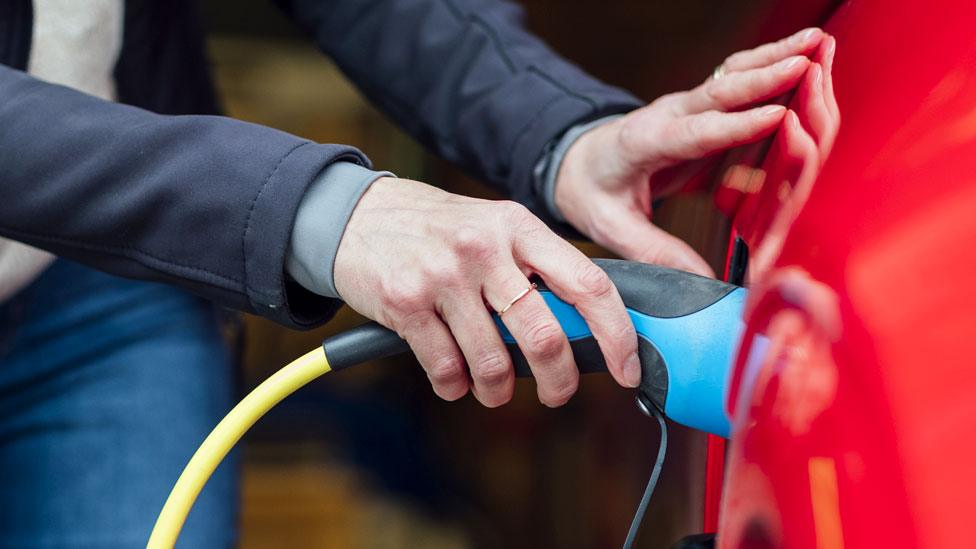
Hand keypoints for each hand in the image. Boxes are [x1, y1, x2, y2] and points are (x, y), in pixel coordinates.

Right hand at [333, 177, 639, 406]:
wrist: (357, 216)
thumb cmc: (438, 231)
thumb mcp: (494, 228)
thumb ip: (536, 267)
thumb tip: (588, 327)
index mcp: (519, 227)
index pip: (588, 284)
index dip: (616, 335)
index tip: (627, 368)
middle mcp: (485, 247)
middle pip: (544, 337)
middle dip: (558, 381)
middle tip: (557, 392)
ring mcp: (444, 275)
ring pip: (493, 364)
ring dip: (499, 391)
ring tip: (493, 387)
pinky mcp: (406, 303)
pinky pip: (447, 370)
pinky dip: (456, 386)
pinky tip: (453, 375)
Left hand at [555, 27, 824, 276]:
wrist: (579, 161)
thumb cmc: (592, 192)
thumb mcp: (610, 226)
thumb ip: (654, 251)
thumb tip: (703, 280)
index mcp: (643, 142)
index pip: (693, 134)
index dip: (734, 126)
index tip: (775, 116)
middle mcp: (668, 115)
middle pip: (719, 92)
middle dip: (764, 76)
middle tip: (807, 64)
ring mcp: (687, 106)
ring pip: (733, 75)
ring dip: (775, 57)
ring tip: (817, 41)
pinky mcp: (703, 108)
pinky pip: (739, 81)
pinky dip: (771, 63)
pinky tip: (805, 51)